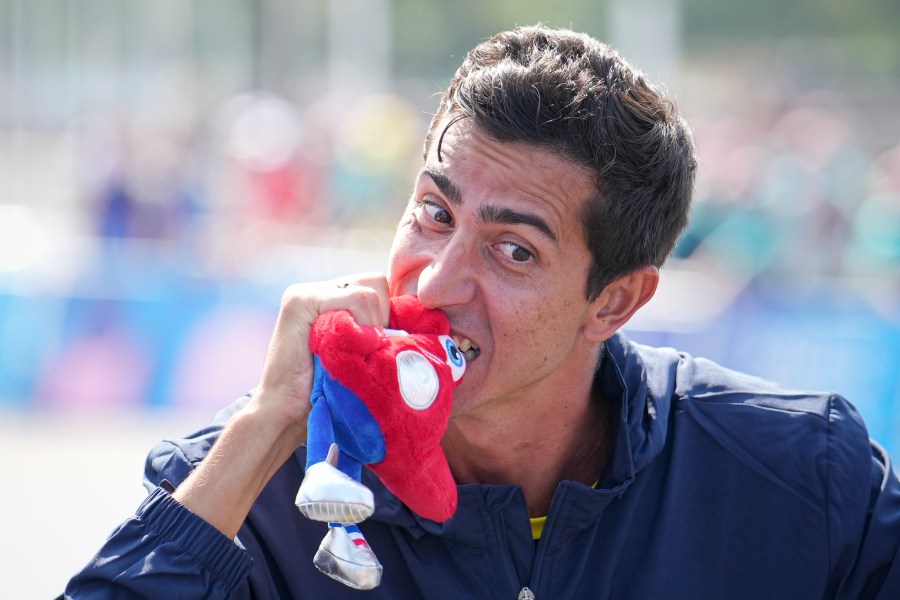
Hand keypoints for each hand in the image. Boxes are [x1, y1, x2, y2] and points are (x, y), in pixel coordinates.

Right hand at [172, 272, 388, 537]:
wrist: (286, 416)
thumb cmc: (330, 393)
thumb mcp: (361, 354)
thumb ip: (378, 329)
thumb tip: (422, 316)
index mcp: (334, 297)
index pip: (380, 286)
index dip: (390, 316)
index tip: (378, 347)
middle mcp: (320, 289)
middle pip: (378, 282)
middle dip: (383, 319)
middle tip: (364, 352)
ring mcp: (306, 292)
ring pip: (370, 292)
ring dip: (372, 327)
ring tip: (350, 355)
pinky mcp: (300, 301)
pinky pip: (355, 299)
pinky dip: (361, 327)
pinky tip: (343, 352)